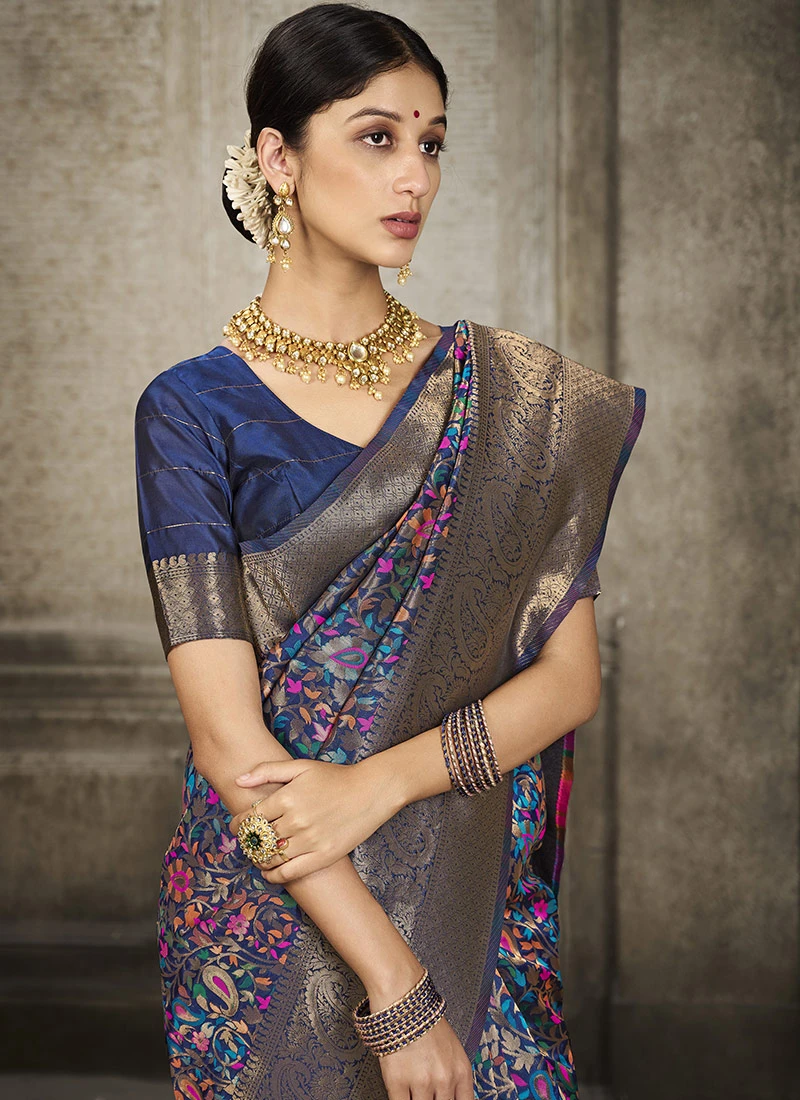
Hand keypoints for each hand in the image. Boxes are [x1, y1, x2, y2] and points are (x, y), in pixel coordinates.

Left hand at [229, 755, 401, 882]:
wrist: (370, 791)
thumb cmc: (335, 777)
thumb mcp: (301, 767)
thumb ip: (268, 770)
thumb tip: (239, 780)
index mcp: (287, 798)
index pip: (250, 818)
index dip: (238, 825)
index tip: (236, 827)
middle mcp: (296, 821)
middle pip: (258, 839)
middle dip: (248, 842)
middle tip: (248, 841)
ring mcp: (309, 841)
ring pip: (271, 857)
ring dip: (259, 859)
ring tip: (258, 855)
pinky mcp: (323, 856)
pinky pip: (290, 873)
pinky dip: (274, 876)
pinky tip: (269, 872)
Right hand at [378, 1015, 474, 1099]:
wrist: (402, 1002)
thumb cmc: (425, 1021)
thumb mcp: (452, 1049)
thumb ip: (453, 1077)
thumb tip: (449, 1097)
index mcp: (462, 1071)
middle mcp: (445, 1079)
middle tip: (427, 1093)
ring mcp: (422, 1082)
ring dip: (417, 1099)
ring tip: (414, 1088)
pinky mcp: (397, 1082)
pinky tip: (401, 1092)